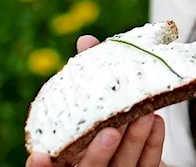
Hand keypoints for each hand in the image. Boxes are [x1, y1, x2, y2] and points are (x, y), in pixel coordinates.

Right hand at [25, 35, 166, 166]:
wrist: (134, 141)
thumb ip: (87, 75)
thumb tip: (86, 41)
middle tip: (110, 130)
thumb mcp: (92, 99)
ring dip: (133, 143)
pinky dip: (152, 145)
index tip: (38, 155)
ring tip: (145, 115)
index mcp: (67, 158)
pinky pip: (148, 166)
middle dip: (98, 153)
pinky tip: (157, 122)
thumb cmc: (103, 114)